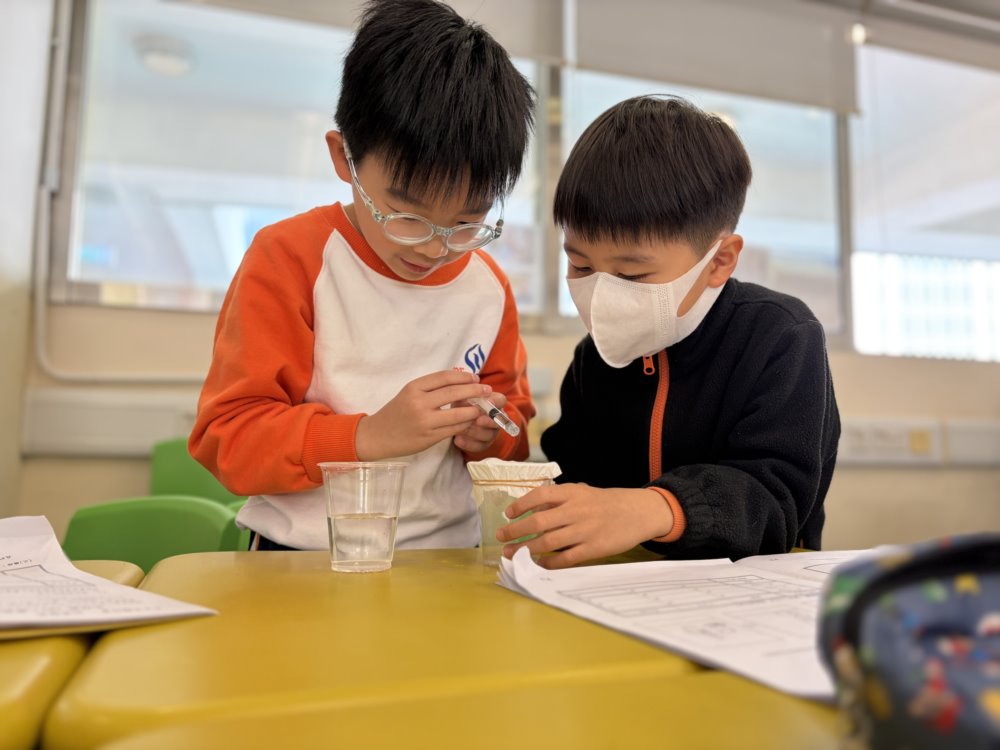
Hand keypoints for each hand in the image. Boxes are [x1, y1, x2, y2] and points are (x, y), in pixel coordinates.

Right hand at [355, 370, 491, 459]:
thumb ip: (430, 389)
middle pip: (454, 393)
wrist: (377, 435)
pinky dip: (466, 424)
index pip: (445, 377)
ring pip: (458, 413)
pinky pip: (454, 429)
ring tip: (482, 408)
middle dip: (475, 391)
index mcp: (414, 388)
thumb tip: (460, 383)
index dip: (464, 377)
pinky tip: (471, 421)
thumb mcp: (409, 394)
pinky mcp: (429, 437)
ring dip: (474, 410)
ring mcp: (425, 421)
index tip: (475, 378)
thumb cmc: (396, 413)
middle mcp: (419, 402)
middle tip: (487, 391)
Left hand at [453, 392, 506, 452]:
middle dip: (488, 421)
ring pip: (488, 435)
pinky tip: (457, 440)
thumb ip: (464, 397)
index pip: (501, 400)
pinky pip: (479, 446)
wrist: (457, 421)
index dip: (496, 402)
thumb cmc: (461, 405)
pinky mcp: (483, 444)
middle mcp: (496, 418)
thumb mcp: (461, 398)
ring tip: (461, 429)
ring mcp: (491, 432)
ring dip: (474, 432)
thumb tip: (464, 397)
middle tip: (477, 420)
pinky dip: (468, 443)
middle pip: (497, 421)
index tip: (489, 401)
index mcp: (494, 403)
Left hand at [496, 484, 673, 568]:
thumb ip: (560, 500)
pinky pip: (565, 558)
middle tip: (501, 537)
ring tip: (512, 553)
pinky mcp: (593, 549)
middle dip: (515, 531)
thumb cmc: (606, 503)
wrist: (638, 512)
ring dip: (526, 549)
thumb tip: (531, 511)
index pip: (540, 495)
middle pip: (539, 522)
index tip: (508, 514)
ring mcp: (585, 530)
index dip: (521, 505)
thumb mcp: (583, 492)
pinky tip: (538, 563)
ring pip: (548, 542)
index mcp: (573, 493)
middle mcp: (577, 510)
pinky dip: (549, 562)